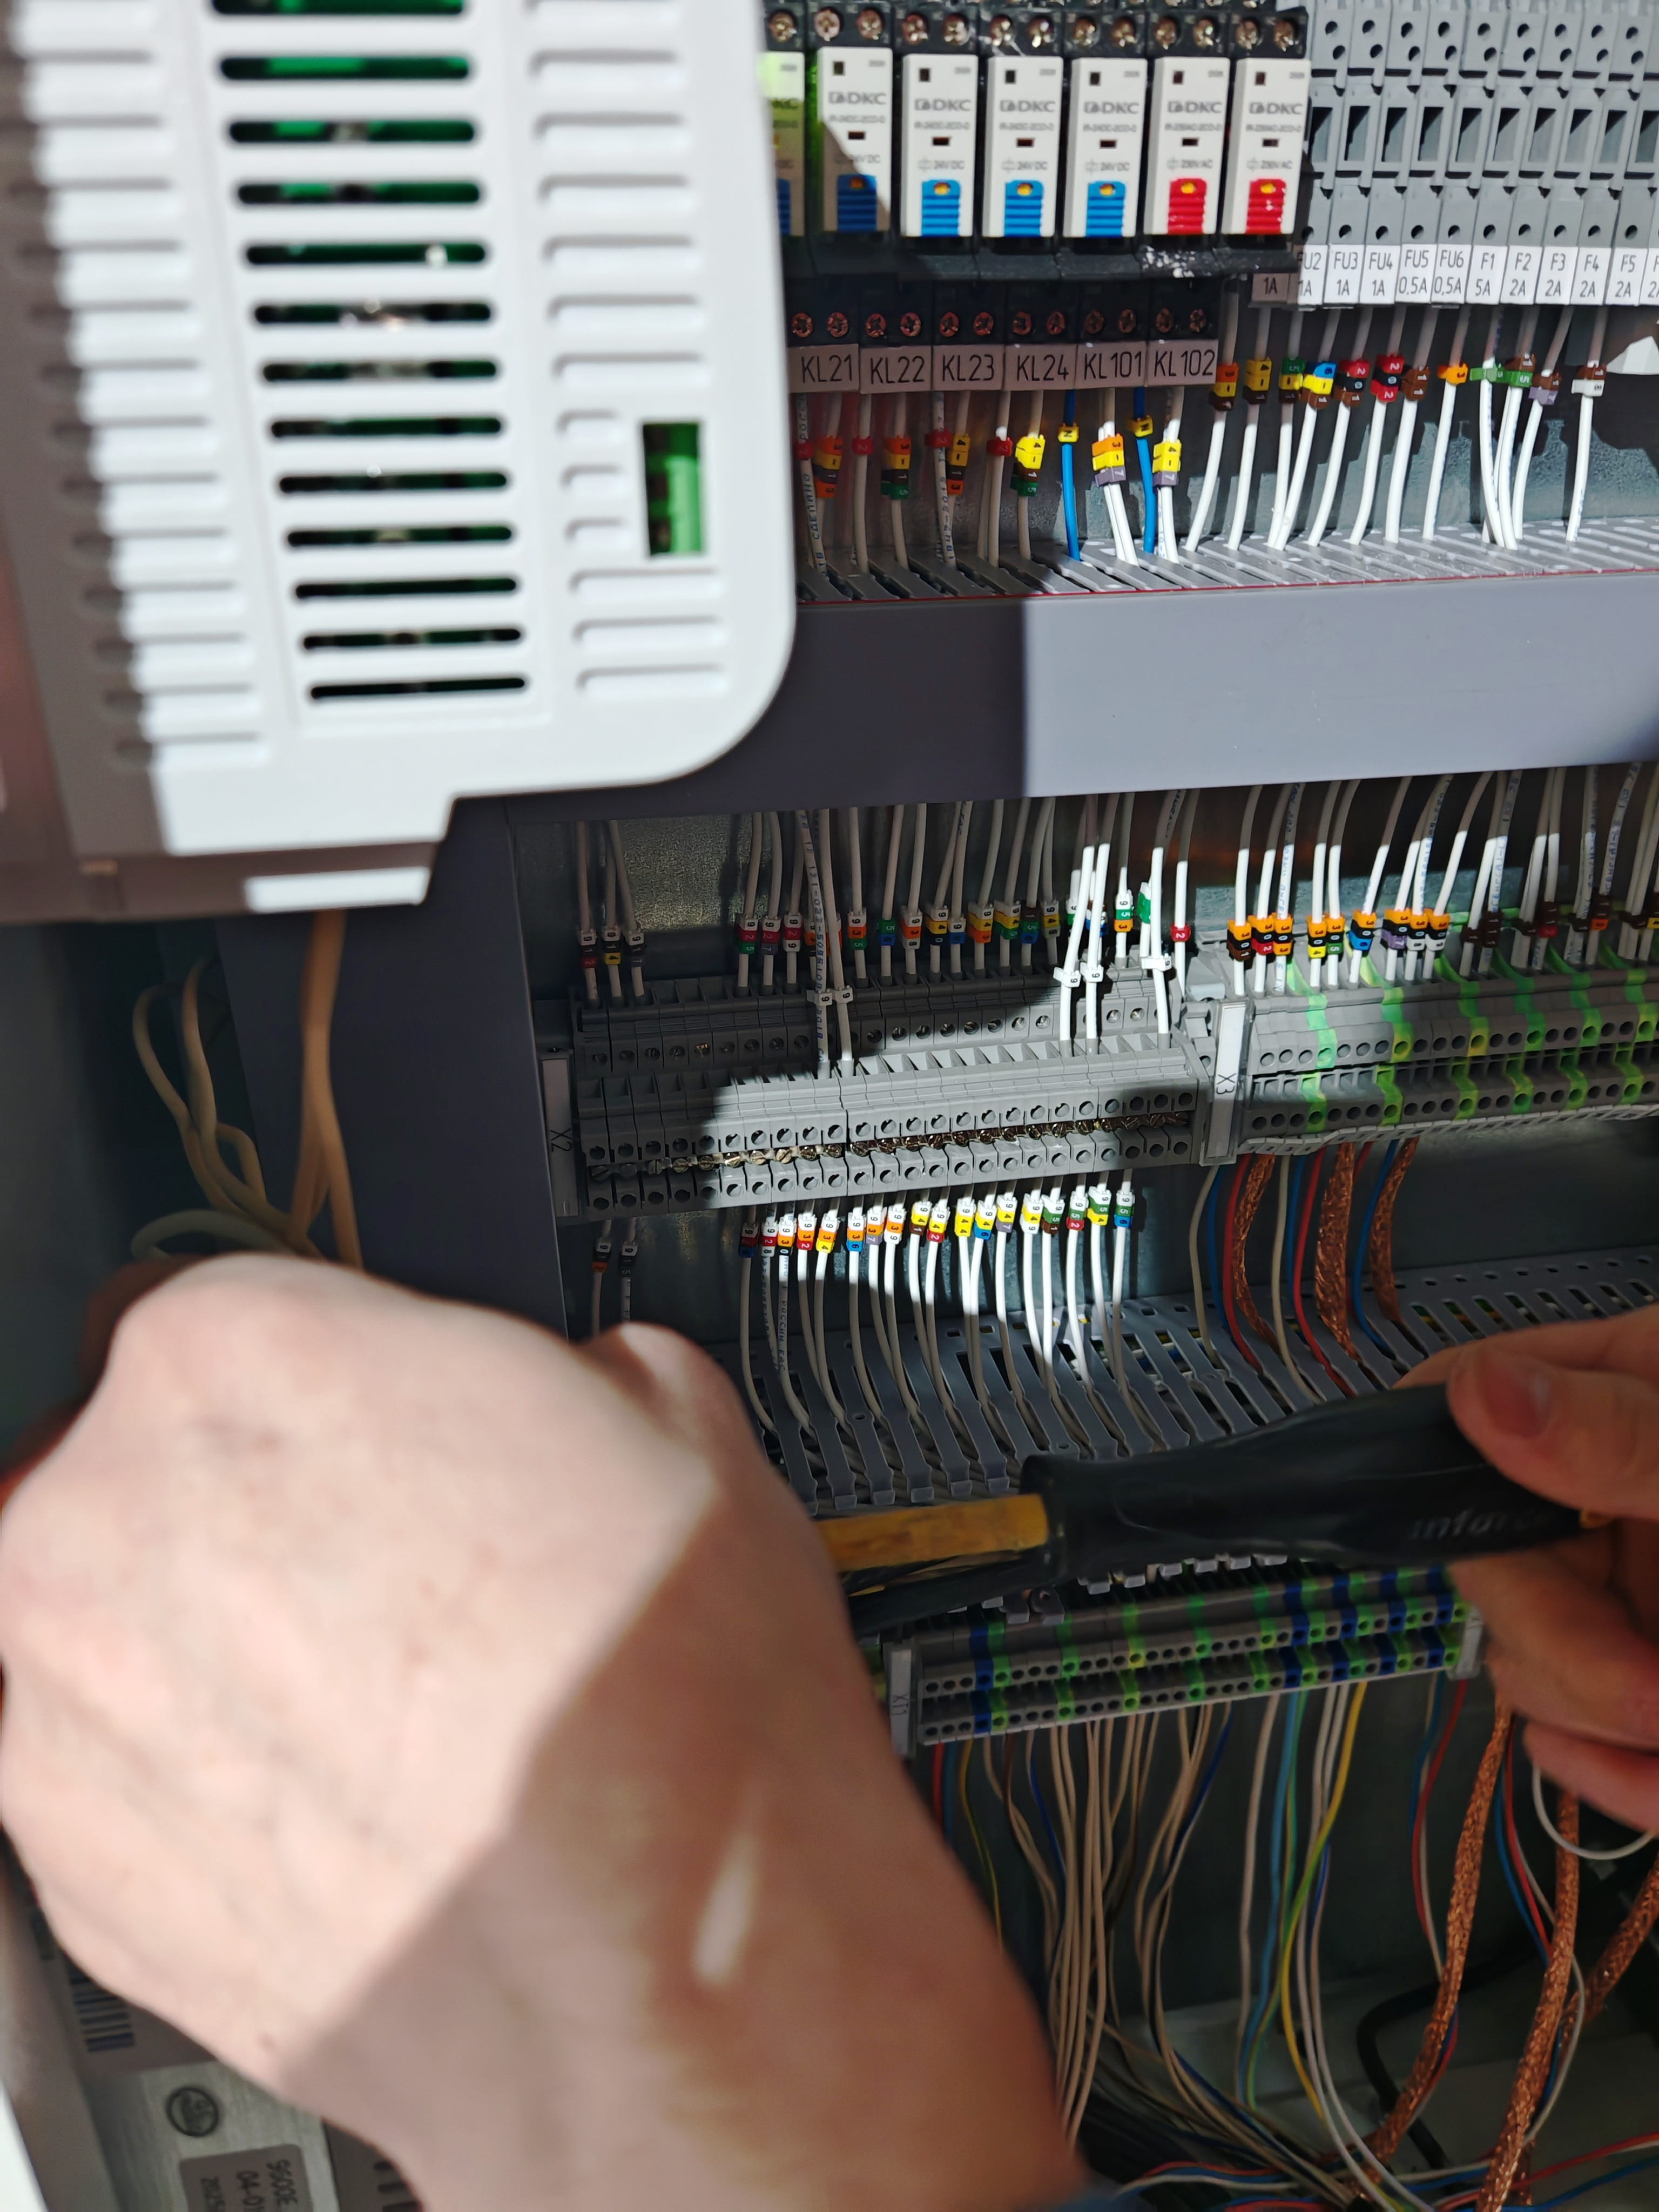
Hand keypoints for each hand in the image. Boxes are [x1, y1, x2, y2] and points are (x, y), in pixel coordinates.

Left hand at [0, 1258, 1074, 2211]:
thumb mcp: (662, 1415)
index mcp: (239, 1351)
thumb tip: (552, 1385)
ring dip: (200, 1634)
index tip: (348, 1412)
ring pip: (101, 1615)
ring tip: (363, 1698)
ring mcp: (64, 1700)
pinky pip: (100, 1765)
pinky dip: (187, 1770)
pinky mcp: (65, 1864)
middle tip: (373, 1564)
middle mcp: (108, 1513)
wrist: (666, 1966)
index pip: (212, 1298)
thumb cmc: (664, 1704)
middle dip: (240, 1496)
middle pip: (131, 1454)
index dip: (306, 1361)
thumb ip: (533, 1365)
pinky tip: (331, 1795)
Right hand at [1414, 1308, 1658, 1833]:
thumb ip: (1623, 1436)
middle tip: (1648, 1692)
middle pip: (1482, 1558)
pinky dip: (1611, 1778)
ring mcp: (1627, 1595)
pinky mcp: (1641, 1693)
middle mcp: (1607, 1491)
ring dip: (1592, 1720)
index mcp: (1628, 1392)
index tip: (1495, 1553)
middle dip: (1555, 1641)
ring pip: (1521, 1663)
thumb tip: (1478, 1388)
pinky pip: (1572, 1743)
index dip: (1439, 1469)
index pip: (1464, 1401)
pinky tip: (1656, 1778)